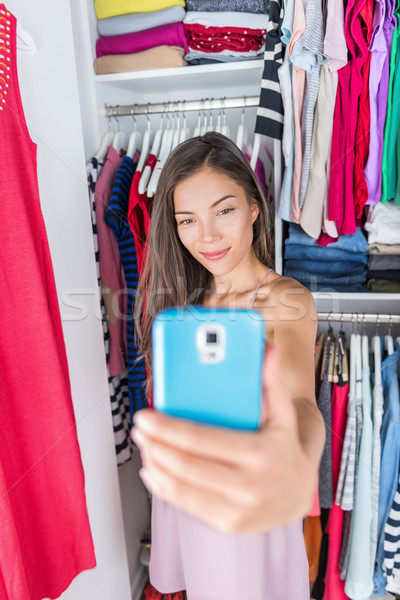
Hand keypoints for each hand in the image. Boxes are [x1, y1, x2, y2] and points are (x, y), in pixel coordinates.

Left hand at [131, 346, 316, 533]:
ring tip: (145, 444)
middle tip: (140, 427)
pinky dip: (161, 485)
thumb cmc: (286, 449)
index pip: (200, 440)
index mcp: (259, 453)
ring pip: (178, 487)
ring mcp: (237, 510)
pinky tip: (154, 468)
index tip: (146, 416)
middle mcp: (249, 486)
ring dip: (153, 463)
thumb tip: (268, 350)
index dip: (166, 427)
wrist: (299, 495)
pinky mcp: (227, 523)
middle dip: (153, 443)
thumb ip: (271, 382)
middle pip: (183, 465)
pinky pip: (183, 504)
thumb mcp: (284, 414)